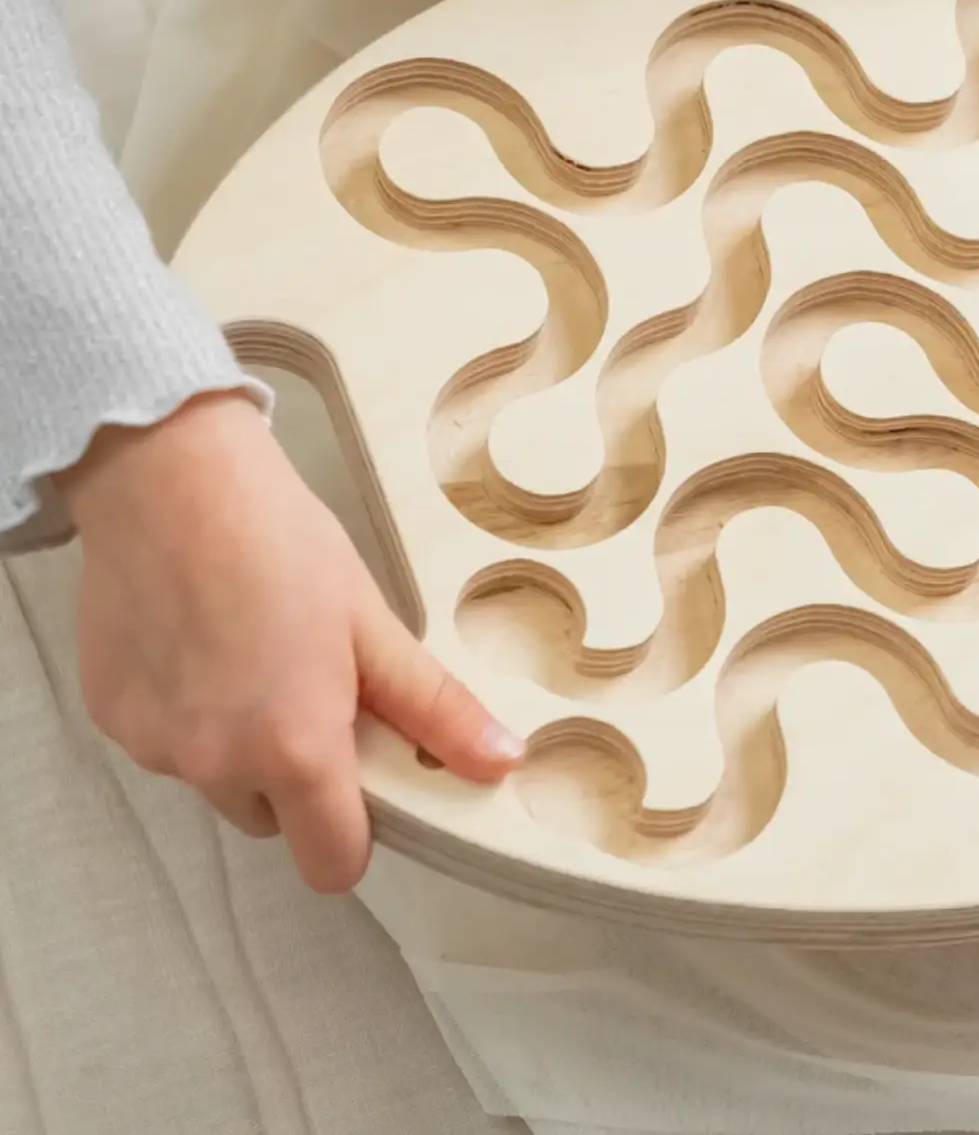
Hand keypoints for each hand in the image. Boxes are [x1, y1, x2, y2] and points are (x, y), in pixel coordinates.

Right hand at [58, 393, 523, 889]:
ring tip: (249, 645)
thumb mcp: (372, 623)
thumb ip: (434, 707)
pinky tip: (197, 637)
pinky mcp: (110, 720)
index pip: (331, 864)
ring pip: (215, 778)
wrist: (172, 481)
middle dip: (295, 774)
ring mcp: (154, 749)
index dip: (355, 830)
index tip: (364, 773)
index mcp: (294, 752)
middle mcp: (216, 768)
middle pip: (271, 818)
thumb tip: (502, 763)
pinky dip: (185, 711)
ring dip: (237, 741)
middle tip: (308, 683)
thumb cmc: (281, 542)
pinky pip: (164, 742)